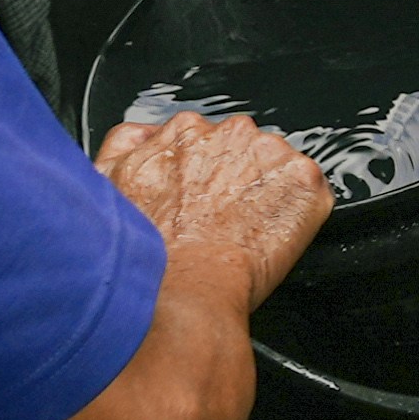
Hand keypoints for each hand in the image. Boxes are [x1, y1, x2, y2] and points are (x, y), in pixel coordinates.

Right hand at [93, 110, 330, 304]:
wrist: (183, 289)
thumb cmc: (148, 251)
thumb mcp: (107, 184)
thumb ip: (125, 144)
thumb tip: (143, 133)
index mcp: (184, 130)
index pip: (205, 140)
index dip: (204, 175)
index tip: (201, 201)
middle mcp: (229, 131)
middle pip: (244, 151)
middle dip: (238, 180)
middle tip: (223, 222)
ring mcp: (271, 153)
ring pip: (277, 170)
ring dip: (269, 195)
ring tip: (246, 234)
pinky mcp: (304, 181)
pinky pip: (310, 192)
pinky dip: (299, 214)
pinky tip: (274, 239)